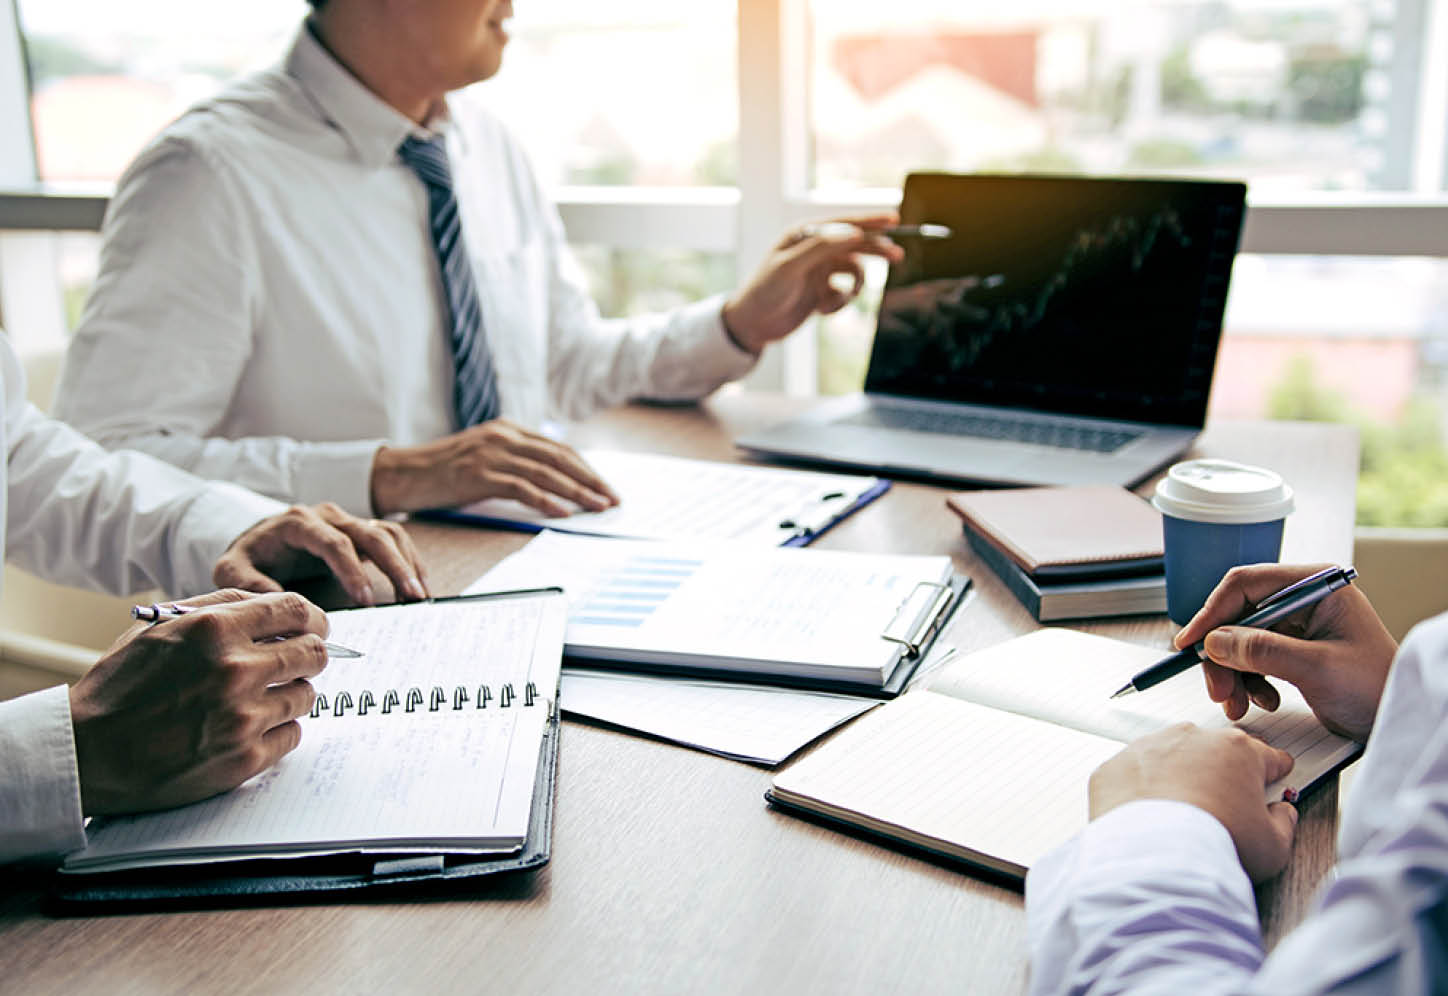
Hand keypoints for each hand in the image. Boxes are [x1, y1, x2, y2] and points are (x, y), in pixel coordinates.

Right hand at [68, 590, 328, 814]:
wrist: (86, 753)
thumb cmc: (120, 687)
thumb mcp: (160, 628)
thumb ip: (221, 608)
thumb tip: (276, 606)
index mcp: (214, 630)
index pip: (297, 611)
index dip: (312, 619)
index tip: (313, 627)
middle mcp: (234, 670)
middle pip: (313, 653)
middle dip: (306, 655)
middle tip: (292, 664)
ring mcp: (242, 717)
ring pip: (307, 695)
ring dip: (290, 694)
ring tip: (259, 699)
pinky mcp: (244, 758)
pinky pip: (292, 734)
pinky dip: (278, 730)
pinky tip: (249, 727)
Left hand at [214, 502, 427, 606]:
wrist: (257, 541)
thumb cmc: (249, 557)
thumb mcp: (231, 570)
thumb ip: (246, 582)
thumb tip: (275, 598)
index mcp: (298, 522)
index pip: (334, 542)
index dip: (353, 570)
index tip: (366, 600)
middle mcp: (328, 516)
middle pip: (370, 534)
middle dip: (394, 566)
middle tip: (410, 596)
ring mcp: (347, 520)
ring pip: (387, 533)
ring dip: (407, 563)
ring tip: (419, 595)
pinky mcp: (359, 531)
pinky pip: (392, 538)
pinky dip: (409, 559)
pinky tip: (418, 584)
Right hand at [369, 420, 618, 517]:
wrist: (402, 473)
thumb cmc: (445, 472)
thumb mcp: (485, 459)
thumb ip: (516, 463)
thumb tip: (555, 487)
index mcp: (509, 430)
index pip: (559, 449)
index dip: (586, 469)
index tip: (606, 488)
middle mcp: (504, 436)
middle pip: (559, 458)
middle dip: (591, 480)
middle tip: (613, 500)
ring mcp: (491, 453)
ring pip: (546, 472)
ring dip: (577, 492)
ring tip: (598, 508)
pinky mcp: (478, 473)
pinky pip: (521, 487)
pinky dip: (546, 500)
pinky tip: (564, 512)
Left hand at [720, 214, 906, 352]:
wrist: (752, 325)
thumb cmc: (765, 292)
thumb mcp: (790, 268)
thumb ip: (821, 248)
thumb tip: (853, 232)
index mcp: (804, 235)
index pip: (844, 224)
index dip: (870, 221)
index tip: (894, 219)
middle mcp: (814, 249)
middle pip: (856, 244)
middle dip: (875, 251)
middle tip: (898, 257)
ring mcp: (819, 270)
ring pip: (854, 271)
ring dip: (852, 288)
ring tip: (838, 301)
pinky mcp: (821, 290)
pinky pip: (845, 292)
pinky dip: (839, 302)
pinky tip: (822, 311)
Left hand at [1089, 723, 1298, 881]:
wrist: (1156, 858)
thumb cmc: (1218, 846)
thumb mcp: (1274, 846)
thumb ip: (1283, 824)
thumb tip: (1282, 813)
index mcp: (1237, 751)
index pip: (1266, 756)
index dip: (1273, 772)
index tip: (1273, 778)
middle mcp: (1191, 739)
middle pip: (1215, 751)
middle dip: (1221, 772)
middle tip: (1222, 804)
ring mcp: (1148, 749)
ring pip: (1169, 756)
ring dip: (1176, 776)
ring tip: (1179, 812)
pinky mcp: (1114, 767)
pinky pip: (1131, 775)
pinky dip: (1138, 791)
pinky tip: (1145, 816)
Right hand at [1174, 564, 1395, 740]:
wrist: (1398, 720)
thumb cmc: (1377, 687)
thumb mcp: (1317, 668)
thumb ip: (1263, 650)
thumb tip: (1214, 642)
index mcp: (1315, 586)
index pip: (1245, 584)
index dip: (1212, 612)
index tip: (1189, 642)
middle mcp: (1303, 600)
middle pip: (1238, 616)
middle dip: (1223, 655)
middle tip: (1217, 689)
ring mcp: (1298, 625)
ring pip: (1241, 640)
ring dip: (1233, 674)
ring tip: (1238, 704)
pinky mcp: (1293, 650)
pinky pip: (1253, 659)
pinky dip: (1249, 682)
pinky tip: (1262, 701)